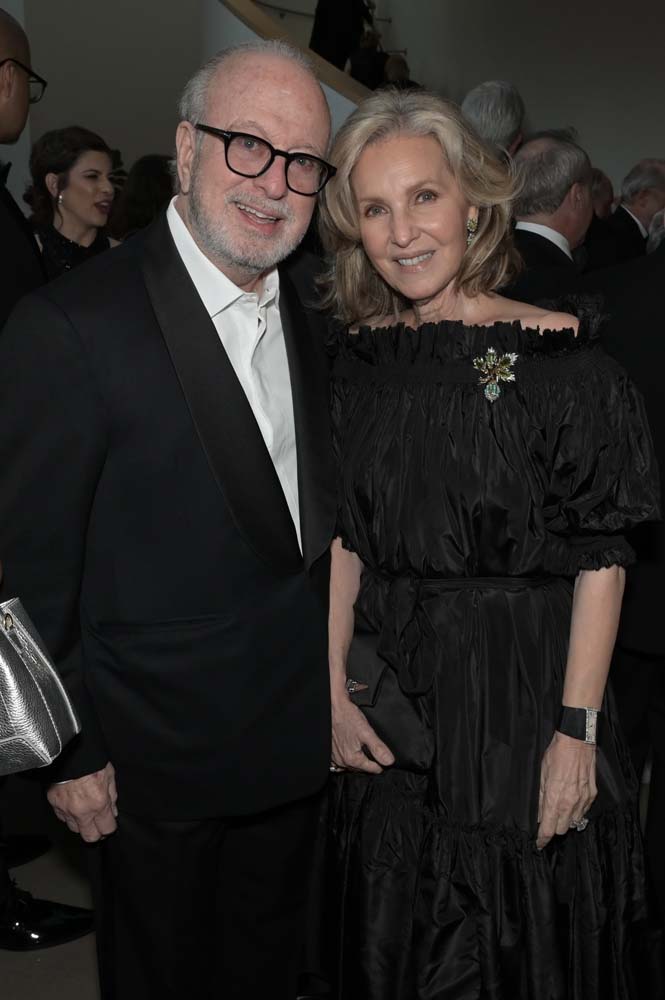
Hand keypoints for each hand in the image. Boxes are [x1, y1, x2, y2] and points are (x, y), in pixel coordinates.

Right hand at [47, 762, 117, 842]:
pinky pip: (63, 818)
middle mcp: (82, 811)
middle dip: (96, 833)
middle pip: (90, 837)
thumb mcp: (109, 775)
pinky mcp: (55, 805)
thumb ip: (112, 796)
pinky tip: (74, 806)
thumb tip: (113, 811)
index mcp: (98, 803)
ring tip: (86, 813)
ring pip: (75, 829)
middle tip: (99, 825)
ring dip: (82, 824)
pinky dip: (69, 815)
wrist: (67, 752)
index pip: (107, 829)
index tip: (110, 824)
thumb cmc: (90, 761)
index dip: (110, 828)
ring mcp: (66, 810)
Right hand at [331, 693, 394, 773]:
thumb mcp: (366, 731)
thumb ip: (378, 748)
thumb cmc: (346, 716)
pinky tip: (351, 747)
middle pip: (363, 768)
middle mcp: (342, 761)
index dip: (382, 762)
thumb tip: (389, 761)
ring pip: (353, 764)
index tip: (384, 754)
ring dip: (360, 758)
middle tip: (374, 747)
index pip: (374, 769)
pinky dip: (349, 755)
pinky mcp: (331, 752)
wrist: (332, 707)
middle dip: (370, 760)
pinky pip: (343, 759)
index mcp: (352, 759)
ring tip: (363, 746)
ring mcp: (335, 757)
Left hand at [536, 732, 596, 848]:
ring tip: (560, 807)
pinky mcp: (592, 795)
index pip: (548, 829)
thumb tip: (538, 815)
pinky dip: (576, 810)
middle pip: (561, 829)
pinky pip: (583, 811)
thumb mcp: (541, 776)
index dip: (542, 839)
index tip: (539, 843)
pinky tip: (571, 800)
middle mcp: (570, 803)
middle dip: (553, 826)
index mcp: (554, 799)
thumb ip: (540, 799)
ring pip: (573, 822)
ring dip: (566, 819)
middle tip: (548, 818)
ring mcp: (583, 800)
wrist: (576, 742)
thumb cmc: (556, 755)